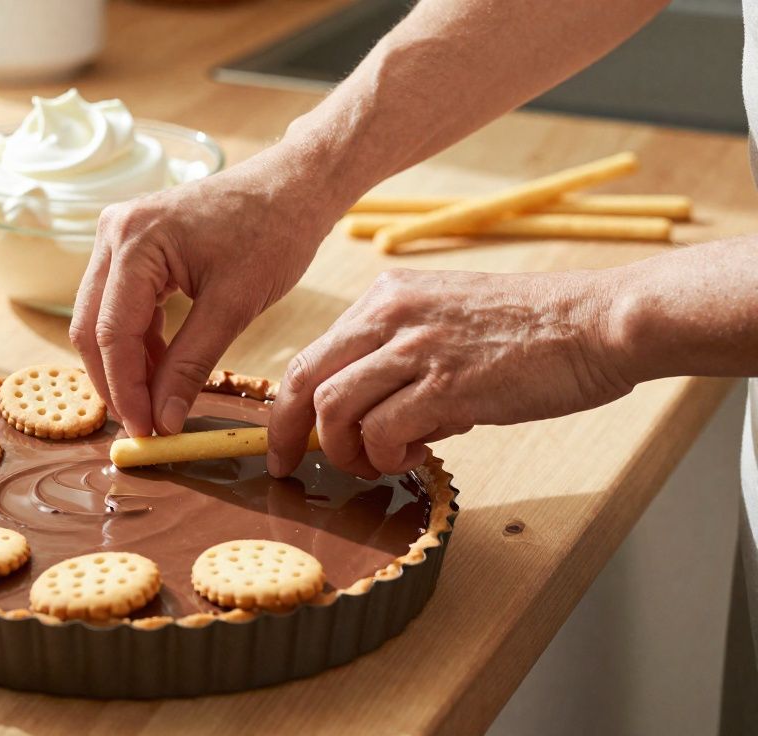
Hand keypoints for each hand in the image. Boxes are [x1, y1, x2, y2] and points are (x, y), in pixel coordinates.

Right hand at [70, 142, 342, 437]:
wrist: (293, 185)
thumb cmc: (273, 231)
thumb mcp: (234, 306)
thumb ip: (191, 365)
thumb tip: (164, 421)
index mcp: (134, 241)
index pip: (112, 334)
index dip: (125, 390)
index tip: (146, 432)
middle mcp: (113, 234)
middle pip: (92, 328)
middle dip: (117, 383)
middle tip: (147, 426)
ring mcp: (118, 238)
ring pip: (101, 320)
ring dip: (127, 365)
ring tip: (160, 401)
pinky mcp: (131, 248)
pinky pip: (119, 305)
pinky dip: (138, 341)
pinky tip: (165, 366)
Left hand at [267, 268, 634, 477]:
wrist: (597, 323)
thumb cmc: (531, 331)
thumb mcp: (446, 321)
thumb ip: (399, 359)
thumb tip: (368, 418)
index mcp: (386, 298)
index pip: (312, 356)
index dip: (287, 407)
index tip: (283, 442)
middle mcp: (391, 315)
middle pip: (305, 381)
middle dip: (288, 434)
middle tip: (291, 467)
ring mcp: (418, 348)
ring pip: (336, 409)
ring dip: (347, 452)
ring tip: (378, 463)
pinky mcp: (448, 384)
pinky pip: (383, 433)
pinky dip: (388, 457)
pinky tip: (415, 456)